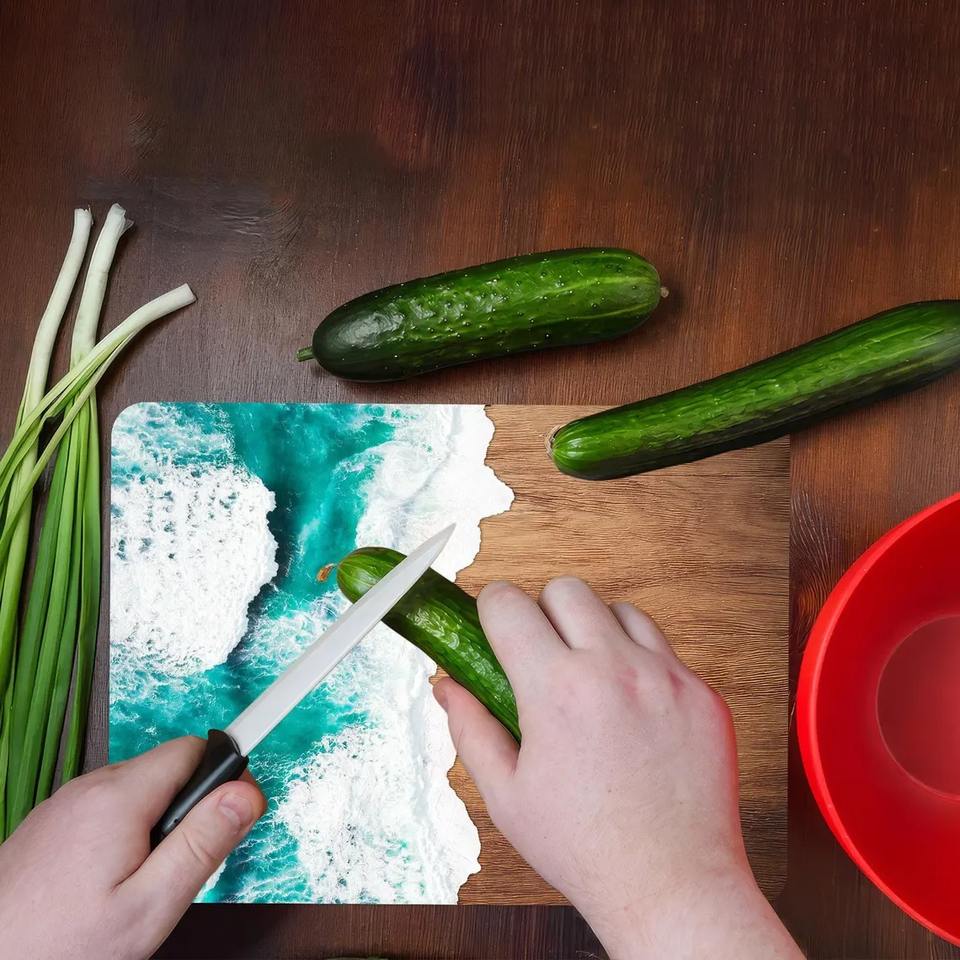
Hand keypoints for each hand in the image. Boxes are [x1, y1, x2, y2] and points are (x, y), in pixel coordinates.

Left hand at [0, 737, 265, 959]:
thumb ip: (203, 843)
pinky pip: (104, 811)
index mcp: (118, 797)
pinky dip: (121, 835)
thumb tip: (246, 794)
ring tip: (138, 886)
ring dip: (155, 824)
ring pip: (137, 792)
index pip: (195, 749)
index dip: (224, 778)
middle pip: (167, 771)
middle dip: (188, 810)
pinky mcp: (48, 825)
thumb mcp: (150, 906)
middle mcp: (88, 787)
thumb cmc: (58, 948)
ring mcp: (63, 804)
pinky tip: (105, 885)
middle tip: (179, 870)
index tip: (234, 815)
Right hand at [434, 577, 802, 959]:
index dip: (491, 607)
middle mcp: (615, 669)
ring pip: (620, 610)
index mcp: (557, 691)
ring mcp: (667, 677)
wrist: (674, 887)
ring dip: (597, 630)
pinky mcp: (702, 693)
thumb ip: (469, 729)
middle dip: (543, 611)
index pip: (509, 603)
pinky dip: (641, 663)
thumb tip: (447, 685)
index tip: (493, 623)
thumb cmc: (586, 850)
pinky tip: (632, 708)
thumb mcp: (506, 795)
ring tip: (591, 679)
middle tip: (542, 655)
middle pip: (566, 590)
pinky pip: (664, 649)